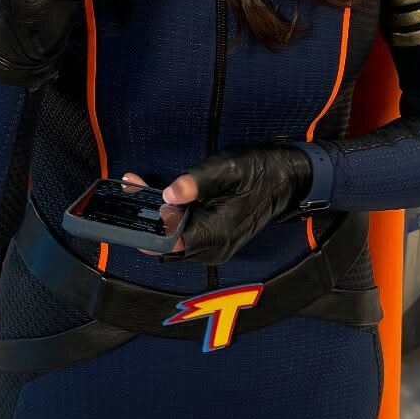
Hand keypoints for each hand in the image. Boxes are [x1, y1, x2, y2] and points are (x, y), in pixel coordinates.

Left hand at [123, 145, 312, 261]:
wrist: (288, 179)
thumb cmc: (258, 172)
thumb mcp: (227, 169)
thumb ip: (195, 183)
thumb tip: (168, 195)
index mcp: (214, 235)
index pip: (167, 242)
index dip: (145, 224)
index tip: (131, 200)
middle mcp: (212, 249)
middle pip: (165, 242)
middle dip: (145, 217)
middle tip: (132, 185)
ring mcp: (213, 247)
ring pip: (172, 240)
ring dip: (155, 217)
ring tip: (140, 187)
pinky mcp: (213, 240)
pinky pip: (184, 235)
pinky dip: (169, 220)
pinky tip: (161, 198)